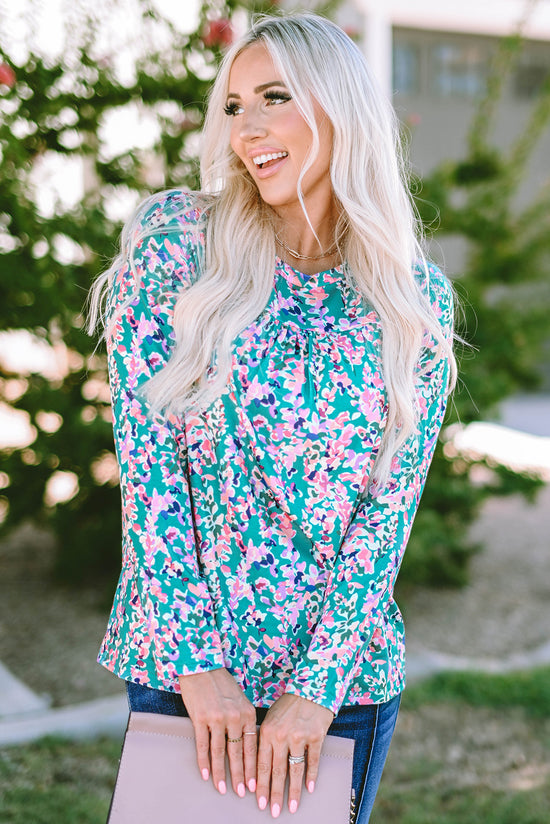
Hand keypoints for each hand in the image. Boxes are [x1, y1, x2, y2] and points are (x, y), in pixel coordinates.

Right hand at [178, 668, 256, 798]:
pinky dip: (204, 761)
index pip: (252, 746)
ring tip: (223, 789)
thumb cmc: (222, 683)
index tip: (256, 783)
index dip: (253, 767)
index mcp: (247, 712)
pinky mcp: (200, 718)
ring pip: (220, 752)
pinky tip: (206, 774)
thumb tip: (248, 743)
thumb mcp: (240, 699)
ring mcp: (217, 718)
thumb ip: (244, 719)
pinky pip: (203, 745)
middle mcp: (234, 716)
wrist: (201, 666)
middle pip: (238, 752)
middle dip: (241, 775)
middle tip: (243, 793)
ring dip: (222, 773)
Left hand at [256, 693, 333, 817]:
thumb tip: (258, 764)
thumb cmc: (289, 704)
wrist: (311, 688)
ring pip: (294, 770)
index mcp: (266, 731)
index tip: (258, 801)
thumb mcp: (271, 718)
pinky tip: (309, 789)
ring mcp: (299, 736)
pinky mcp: (315, 737)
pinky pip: (312, 761)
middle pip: (276, 771)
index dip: (260, 785)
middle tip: (273, 812)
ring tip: (291, 807)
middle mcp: (281, 735)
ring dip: (292, 791)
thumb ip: (265, 739)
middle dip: (274, 794)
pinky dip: (311, 776)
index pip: (260, 764)